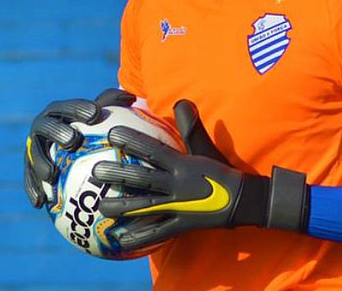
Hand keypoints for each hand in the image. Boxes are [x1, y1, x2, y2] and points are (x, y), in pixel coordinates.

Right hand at [23, 88, 135, 207]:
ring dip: (40, 163)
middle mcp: (42, 127)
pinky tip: (41, 202)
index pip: (67, 107)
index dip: (79, 109)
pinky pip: (29, 180)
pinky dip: (33, 190)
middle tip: (73, 140)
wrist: (66, 148)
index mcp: (58, 112)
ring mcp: (34, 148)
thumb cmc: (92, 130)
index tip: (95, 115)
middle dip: (57, 131)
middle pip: (46, 127)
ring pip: (34, 154)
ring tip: (51, 175)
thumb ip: (113, 105)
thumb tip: (131, 97)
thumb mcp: (100, 116)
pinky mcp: (29, 168)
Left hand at [91, 99, 308, 251]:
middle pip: (143, 179)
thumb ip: (190, 126)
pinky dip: (140, 238)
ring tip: (102, 207)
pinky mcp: (182, 225)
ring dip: (123, 207)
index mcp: (181, 164)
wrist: (244, 200)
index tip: (112, 134)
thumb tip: (180, 101)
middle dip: (119, 175)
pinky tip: (121, 241)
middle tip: (96, 173)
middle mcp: (177, 185)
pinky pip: (158, 233)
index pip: (152, 150)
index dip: (132, 141)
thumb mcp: (205, 147)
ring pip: (145, 207)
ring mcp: (179, 206)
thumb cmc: (220, 170)